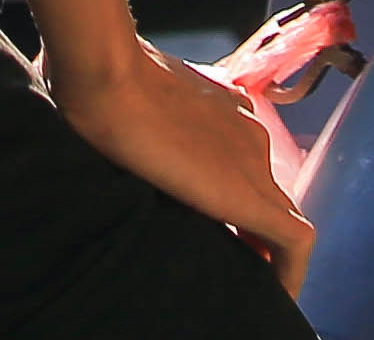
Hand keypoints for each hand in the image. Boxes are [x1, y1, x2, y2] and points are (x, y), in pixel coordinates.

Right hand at [51, 36, 316, 293]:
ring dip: (268, 251)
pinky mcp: (249, 194)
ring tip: (249, 287)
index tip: (209, 220)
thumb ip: (118, 111)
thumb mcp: (110, 93)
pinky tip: (277, 298)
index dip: (228, 190)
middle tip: (228, 264)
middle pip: (264, 189)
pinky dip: (291, 272)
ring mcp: (252, 160)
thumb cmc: (94, 75)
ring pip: (281, 216)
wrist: (106, 75)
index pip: (238, 157)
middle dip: (251, 227)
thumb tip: (79, 115)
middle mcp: (245, 130)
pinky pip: (294, 241)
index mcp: (217, 106)